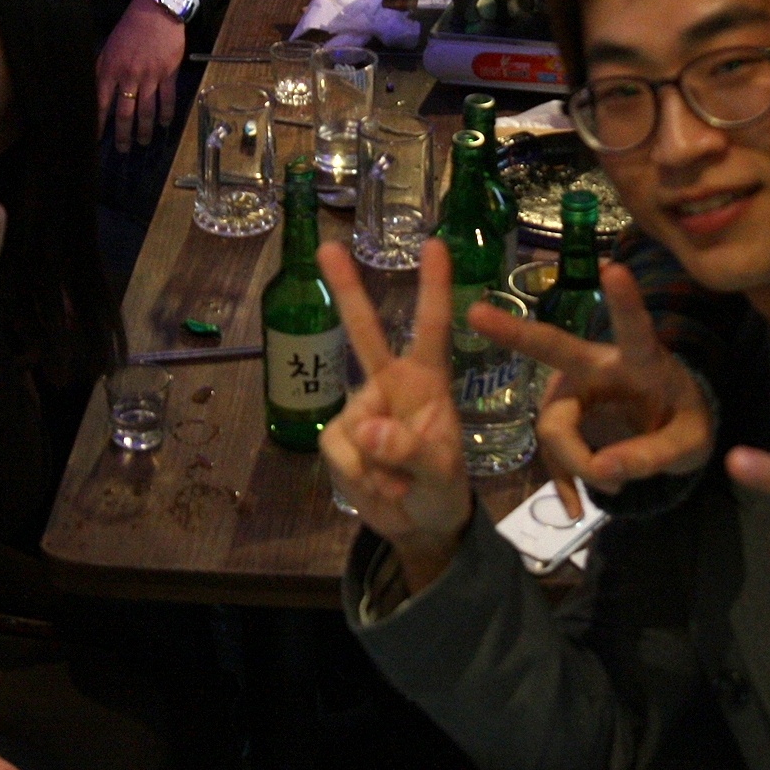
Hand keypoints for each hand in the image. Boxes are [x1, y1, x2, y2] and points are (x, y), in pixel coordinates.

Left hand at [95, 0, 186, 150]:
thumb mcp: (109, 46)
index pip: (101, 102)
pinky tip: (165, 123)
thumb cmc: (130, 28)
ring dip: (145, 129)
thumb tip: (94, 90)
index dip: (98, 122)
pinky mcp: (168, 72)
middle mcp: (129, 75)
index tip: (96, 138)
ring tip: (143, 142)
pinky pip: (167, 98)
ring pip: (146, 109)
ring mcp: (150, 75)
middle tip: (122, 149)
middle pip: (125, 112)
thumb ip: (102, 69)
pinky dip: (166, 113)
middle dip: (123, 134)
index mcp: (110, 69)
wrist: (157, 11)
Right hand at [317, 238, 472, 592]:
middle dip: (346, 290)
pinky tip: (377, 488)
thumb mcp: (440, 475)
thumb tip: (364, 428)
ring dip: (377, 467)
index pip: (431, 329)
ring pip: (355, 430)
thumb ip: (410, 450)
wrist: (417, 524)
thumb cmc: (441, 489)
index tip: (434, 244)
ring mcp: (359, 411)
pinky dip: (360, 478)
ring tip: (400, 485)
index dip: (433, 288)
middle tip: (328, 246)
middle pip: (364, 333)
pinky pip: (340, 454)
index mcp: (426, 382)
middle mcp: (389, 386)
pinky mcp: (338, 439)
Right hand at [468, 263, 713, 520]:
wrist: (671, 436)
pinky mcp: (560, 424)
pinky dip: (565, 485)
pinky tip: (575, 510)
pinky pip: (552, 458)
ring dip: (581, 464)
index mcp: (638, 359)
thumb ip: (652, 455)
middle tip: (475, 313)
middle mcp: (595, 367)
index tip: (613, 267)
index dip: (624, 301)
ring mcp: (571, 394)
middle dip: (515, 332)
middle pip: (553, 350)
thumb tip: (603, 472)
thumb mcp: (689, 444)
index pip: (632, 328)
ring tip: (615, 487)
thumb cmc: (685, 422)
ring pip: (554, 430)